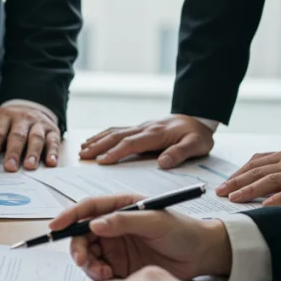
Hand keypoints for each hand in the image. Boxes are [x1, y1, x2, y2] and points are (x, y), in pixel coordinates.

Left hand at [0, 105, 60, 171]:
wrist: (27, 109)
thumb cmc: (2, 123)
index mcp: (2, 117)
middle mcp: (21, 119)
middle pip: (17, 136)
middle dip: (13, 152)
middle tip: (9, 168)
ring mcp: (38, 124)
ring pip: (35, 138)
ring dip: (33, 153)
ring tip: (29, 167)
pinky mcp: (52, 131)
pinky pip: (53, 141)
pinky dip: (53, 152)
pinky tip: (51, 163)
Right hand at [48, 193, 231, 280]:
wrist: (202, 255)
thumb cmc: (184, 231)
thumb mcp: (156, 221)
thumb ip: (125, 221)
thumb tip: (95, 224)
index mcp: (121, 206)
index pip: (88, 208)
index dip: (69, 216)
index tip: (56, 226)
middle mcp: (113, 225)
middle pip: (82, 234)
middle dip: (78, 247)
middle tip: (83, 261)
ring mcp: (115, 246)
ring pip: (87, 254)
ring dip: (88, 264)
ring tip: (102, 272)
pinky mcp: (119, 265)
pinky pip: (98, 270)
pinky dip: (97, 275)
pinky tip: (109, 277)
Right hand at [79, 115, 213, 167]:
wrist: (198, 118)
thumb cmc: (197, 135)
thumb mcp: (197, 145)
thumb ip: (180, 153)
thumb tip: (162, 163)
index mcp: (156, 134)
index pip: (131, 143)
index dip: (115, 152)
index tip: (101, 162)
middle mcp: (145, 128)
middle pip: (117, 136)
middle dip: (99, 146)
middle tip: (83, 156)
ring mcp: (141, 127)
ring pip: (115, 132)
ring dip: (97, 140)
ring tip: (82, 149)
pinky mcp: (139, 128)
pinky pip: (118, 130)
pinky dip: (103, 135)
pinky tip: (94, 140)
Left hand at [216, 147, 280, 206]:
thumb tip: (264, 183)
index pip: (260, 160)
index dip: (241, 171)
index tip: (227, 182)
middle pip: (260, 169)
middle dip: (237, 180)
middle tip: (221, 192)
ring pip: (271, 179)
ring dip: (250, 189)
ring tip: (234, 199)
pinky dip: (277, 199)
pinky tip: (264, 206)